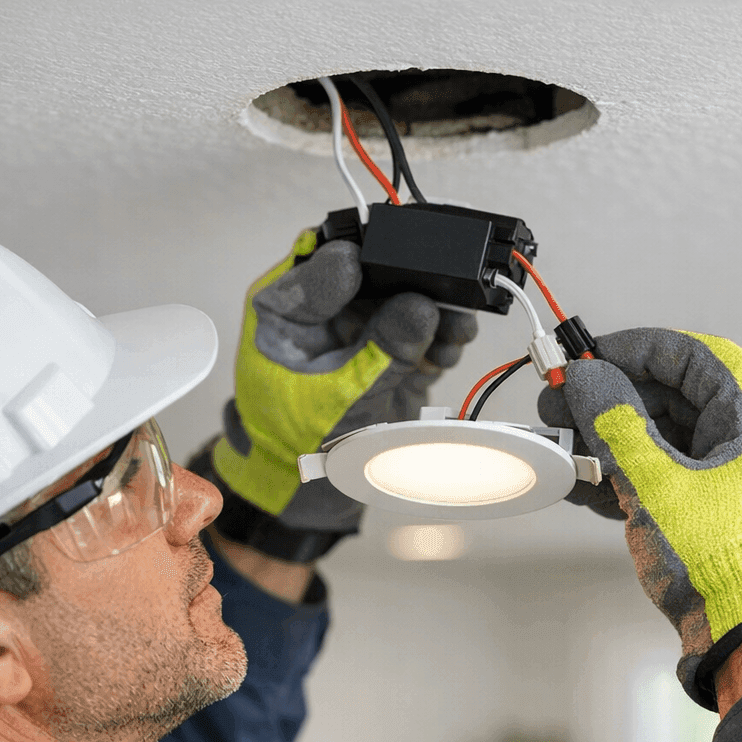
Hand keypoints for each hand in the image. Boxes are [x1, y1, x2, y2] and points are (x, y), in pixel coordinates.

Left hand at [211, 231, 476, 532]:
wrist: (310, 486)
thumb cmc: (296, 437)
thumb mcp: (336, 393)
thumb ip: (380, 349)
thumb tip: (421, 306)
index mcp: (287, 305)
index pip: (325, 254)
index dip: (366, 256)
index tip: (400, 271)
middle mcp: (326, 308)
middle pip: (377, 268)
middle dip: (414, 279)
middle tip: (443, 291)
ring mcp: (362, 327)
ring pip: (408, 296)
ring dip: (438, 310)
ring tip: (454, 330)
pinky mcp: (393, 349)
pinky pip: (426, 329)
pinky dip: (444, 338)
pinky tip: (448, 350)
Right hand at [538, 327, 741, 709]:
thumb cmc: (721, 562)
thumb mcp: (653, 481)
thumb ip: (613, 421)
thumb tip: (582, 378)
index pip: (699, 356)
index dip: (636, 350)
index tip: (587, 356)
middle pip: (685, 398)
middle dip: (618, 401)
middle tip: (564, 404)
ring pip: (680, 442)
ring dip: (620, 442)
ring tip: (565, 446)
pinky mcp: (739, 518)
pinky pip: (685, 478)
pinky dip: (640, 476)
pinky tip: (588, 483)